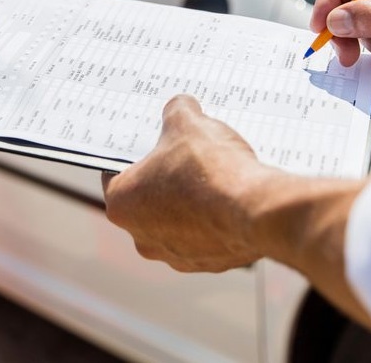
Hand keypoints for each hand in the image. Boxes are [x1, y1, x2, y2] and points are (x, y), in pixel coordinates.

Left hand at [101, 95, 267, 272]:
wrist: (255, 210)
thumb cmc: (209, 169)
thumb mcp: (187, 123)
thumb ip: (177, 111)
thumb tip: (181, 107)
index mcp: (121, 203)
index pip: (115, 173)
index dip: (134, 154)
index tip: (150, 144)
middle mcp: (141, 237)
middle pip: (147, 199)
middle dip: (164, 179)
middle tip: (185, 156)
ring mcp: (175, 255)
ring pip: (177, 221)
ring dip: (190, 203)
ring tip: (213, 177)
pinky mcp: (208, 264)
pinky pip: (206, 236)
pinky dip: (215, 220)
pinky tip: (230, 199)